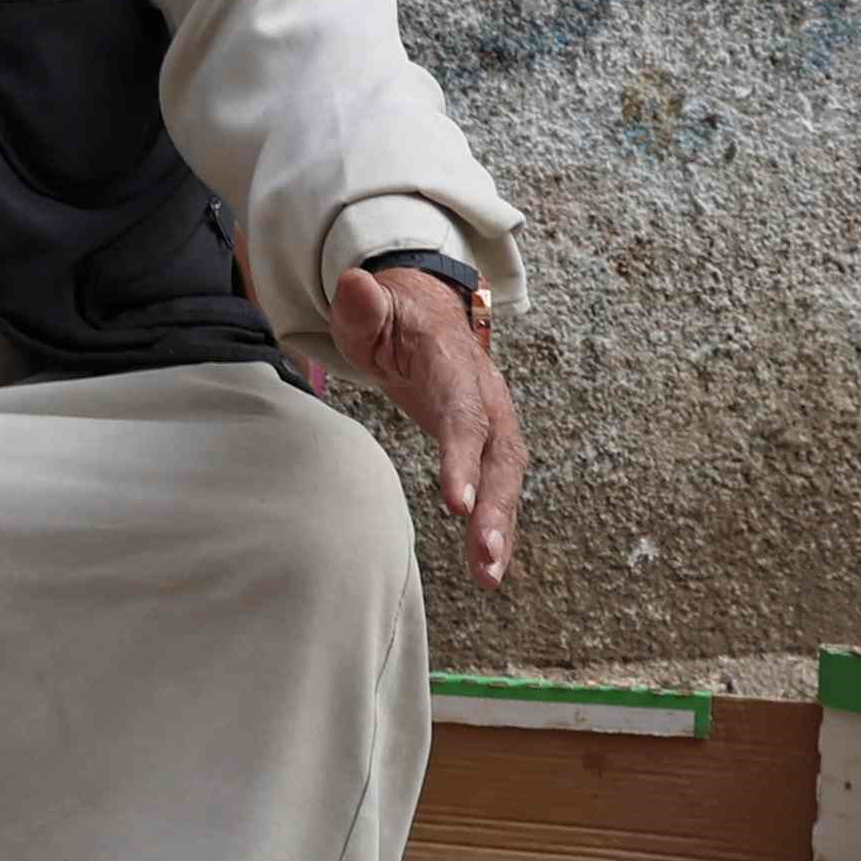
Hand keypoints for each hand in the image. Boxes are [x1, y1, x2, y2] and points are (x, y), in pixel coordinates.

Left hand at [332, 255, 523, 585]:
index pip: (464, 416)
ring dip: (501, 528)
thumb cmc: (389, 319)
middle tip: (487, 555)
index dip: (463, 458)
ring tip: (489, 575)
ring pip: (506, 479)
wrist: (425, 315)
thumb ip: (361, 306)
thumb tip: (355, 285)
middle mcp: (487, 398)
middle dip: (495, 508)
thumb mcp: (368, 309)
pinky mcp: (491, 446)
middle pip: (499, 457)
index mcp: (456, 367)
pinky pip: (498, 490)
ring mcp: (495, 423)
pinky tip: (488, 568)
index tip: (456, 502)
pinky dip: (497, 528)